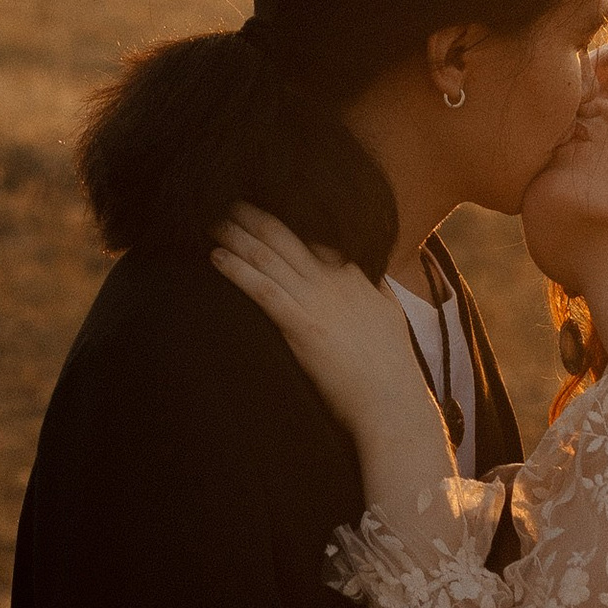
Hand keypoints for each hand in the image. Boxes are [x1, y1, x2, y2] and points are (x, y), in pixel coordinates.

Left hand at [209, 205, 448, 489]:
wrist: (392, 404)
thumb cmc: (393, 370)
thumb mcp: (392, 317)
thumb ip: (379, 291)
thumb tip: (375, 276)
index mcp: (354, 277)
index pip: (315, 240)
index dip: (288, 226)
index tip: (264, 217)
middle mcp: (333, 281)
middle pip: (286, 239)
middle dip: (255, 219)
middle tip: (229, 203)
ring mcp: (316, 302)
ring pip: (268, 258)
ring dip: (237, 237)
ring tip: (215, 223)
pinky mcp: (301, 327)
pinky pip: (262, 290)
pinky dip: (237, 271)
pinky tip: (216, 258)